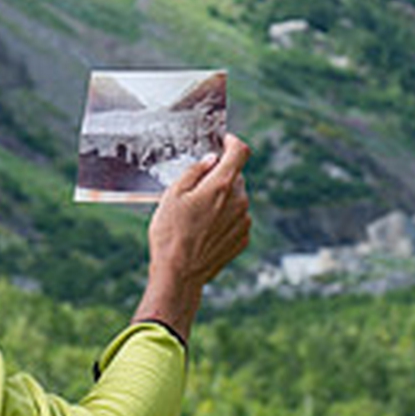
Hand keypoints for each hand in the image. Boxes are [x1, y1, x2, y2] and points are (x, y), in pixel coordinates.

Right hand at [133, 134, 251, 341]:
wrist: (179, 274)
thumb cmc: (171, 233)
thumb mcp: (172, 195)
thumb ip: (194, 171)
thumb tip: (210, 159)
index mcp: (222, 185)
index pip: (241, 151)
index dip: (233, 142)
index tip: (223, 142)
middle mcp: (239, 201)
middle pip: (236, 176)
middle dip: (220, 175)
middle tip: (196, 187)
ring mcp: (243, 221)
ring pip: (236, 198)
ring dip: (222, 198)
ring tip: (196, 214)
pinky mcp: (242, 238)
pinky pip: (236, 218)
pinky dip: (224, 217)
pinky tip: (204, 229)